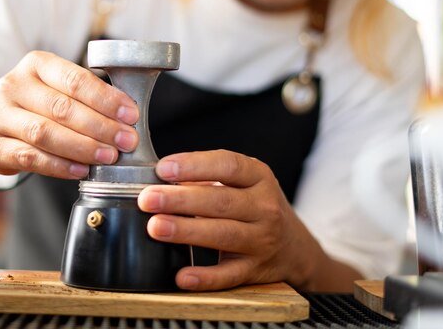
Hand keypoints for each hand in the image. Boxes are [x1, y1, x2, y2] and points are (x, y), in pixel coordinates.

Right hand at [0, 51, 138, 178]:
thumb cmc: (41, 107)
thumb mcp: (60, 90)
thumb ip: (89, 97)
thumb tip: (130, 117)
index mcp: (36, 64)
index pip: (75, 80)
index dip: (106, 99)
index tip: (131, 115)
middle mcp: (13, 85)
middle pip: (62, 108)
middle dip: (100, 126)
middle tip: (126, 141)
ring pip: (45, 133)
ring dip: (82, 147)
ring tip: (109, 156)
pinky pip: (30, 157)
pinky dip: (59, 166)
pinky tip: (82, 170)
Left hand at [137, 149, 323, 290]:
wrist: (294, 246)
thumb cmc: (256, 206)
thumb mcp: (243, 183)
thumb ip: (207, 177)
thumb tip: (159, 178)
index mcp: (259, 178)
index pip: (228, 165)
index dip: (195, 165)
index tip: (163, 168)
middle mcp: (264, 207)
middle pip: (221, 201)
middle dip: (181, 200)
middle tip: (147, 199)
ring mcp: (262, 240)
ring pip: (223, 235)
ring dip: (187, 231)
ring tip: (155, 227)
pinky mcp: (255, 270)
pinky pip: (229, 275)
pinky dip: (205, 277)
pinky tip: (181, 275)